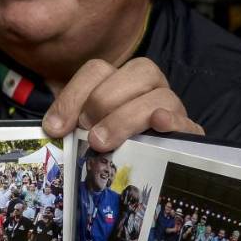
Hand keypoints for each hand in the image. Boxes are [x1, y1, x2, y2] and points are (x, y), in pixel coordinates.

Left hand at [42, 57, 202, 150]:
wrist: (149, 171)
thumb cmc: (109, 147)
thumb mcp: (84, 132)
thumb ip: (71, 124)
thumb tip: (53, 128)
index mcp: (120, 80)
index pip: (97, 70)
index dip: (74, 95)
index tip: (56, 127)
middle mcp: (149, 87)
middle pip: (137, 71)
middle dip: (103, 101)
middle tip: (87, 132)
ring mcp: (172, 107)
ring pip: (160, 94)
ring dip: (126, 117)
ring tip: (102, 142)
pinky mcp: (188, 134)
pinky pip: (186, 120)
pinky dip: (171, 120)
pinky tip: (158, 123)